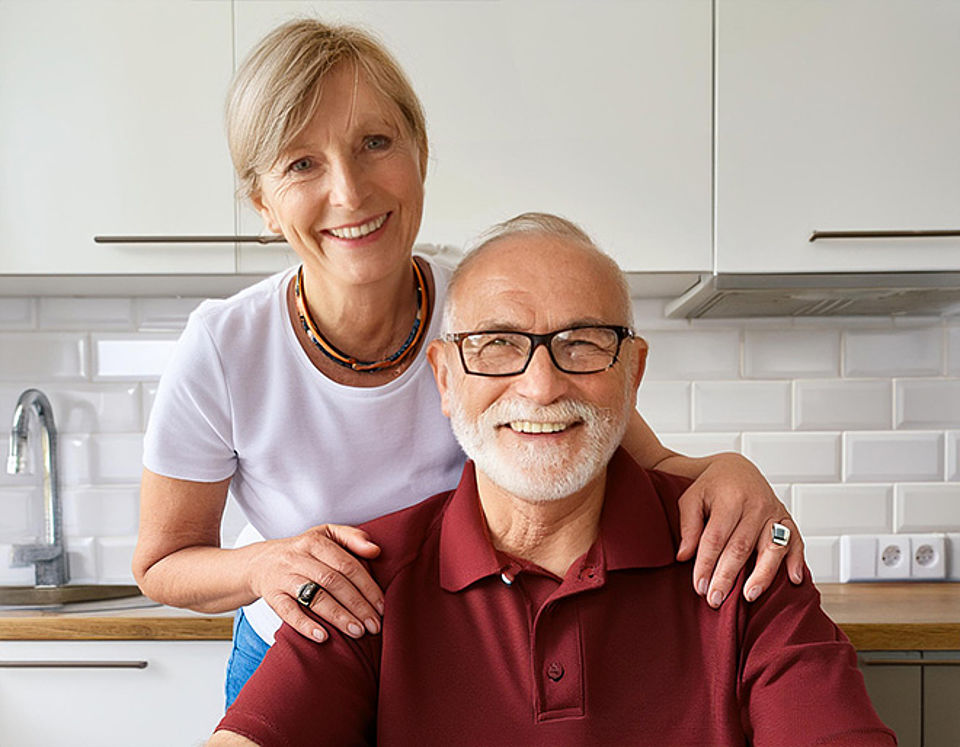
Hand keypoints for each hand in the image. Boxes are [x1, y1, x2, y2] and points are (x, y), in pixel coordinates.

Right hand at [247, 524, 383, 641]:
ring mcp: (284, 577)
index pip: (347, 564)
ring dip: (338, 616)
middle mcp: (298, 557)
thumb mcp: (326, 535)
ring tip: (357, 632)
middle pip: (333, 582)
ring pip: (314, 597)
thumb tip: (376, 550)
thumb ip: (352, 538)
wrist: (260, 562)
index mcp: (315, 541)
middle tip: (374, 625)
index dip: (367, 586)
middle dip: (357, 605)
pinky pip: (288, 611)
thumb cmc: (303, 551)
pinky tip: (322, 637)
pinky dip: (305, 625)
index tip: (382, 606)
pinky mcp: (272, 596)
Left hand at [675, 453, 804, 606]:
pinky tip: (793, 580)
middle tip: (715, 599)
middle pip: (741, 547)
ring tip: (749, 596)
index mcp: (730, 498)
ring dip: (762, 574)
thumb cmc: (711, 487)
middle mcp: (755, 505)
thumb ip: (688, 525)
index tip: (699, 586)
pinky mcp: (787, 519)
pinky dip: (796, 560)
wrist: (737, 469)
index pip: (715, 537)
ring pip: (771, 547)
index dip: (706, 564)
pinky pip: (796, 541)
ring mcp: (774, 512)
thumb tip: (684, 556)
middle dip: (727, 576)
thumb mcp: (692, 498)